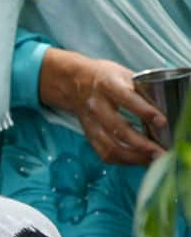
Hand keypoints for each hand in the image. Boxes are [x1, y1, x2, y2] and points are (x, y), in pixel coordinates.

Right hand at [40, 49, 165, 164]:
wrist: (75, 84)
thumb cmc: (105, 79)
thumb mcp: (124, 76)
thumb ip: (142, 92)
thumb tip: (160, 113)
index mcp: (108, 86)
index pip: (127, 99)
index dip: (145, 111)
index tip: (161, 122)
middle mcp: (96, 106)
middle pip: (118, 129)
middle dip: (140, 143)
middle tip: (158, 152)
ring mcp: (91, 123)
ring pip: (110, 146)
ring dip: (132, 156)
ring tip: (150, 159)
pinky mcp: (89, 135)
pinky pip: (104, 153)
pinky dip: (122, 160)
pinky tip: (135, 160)